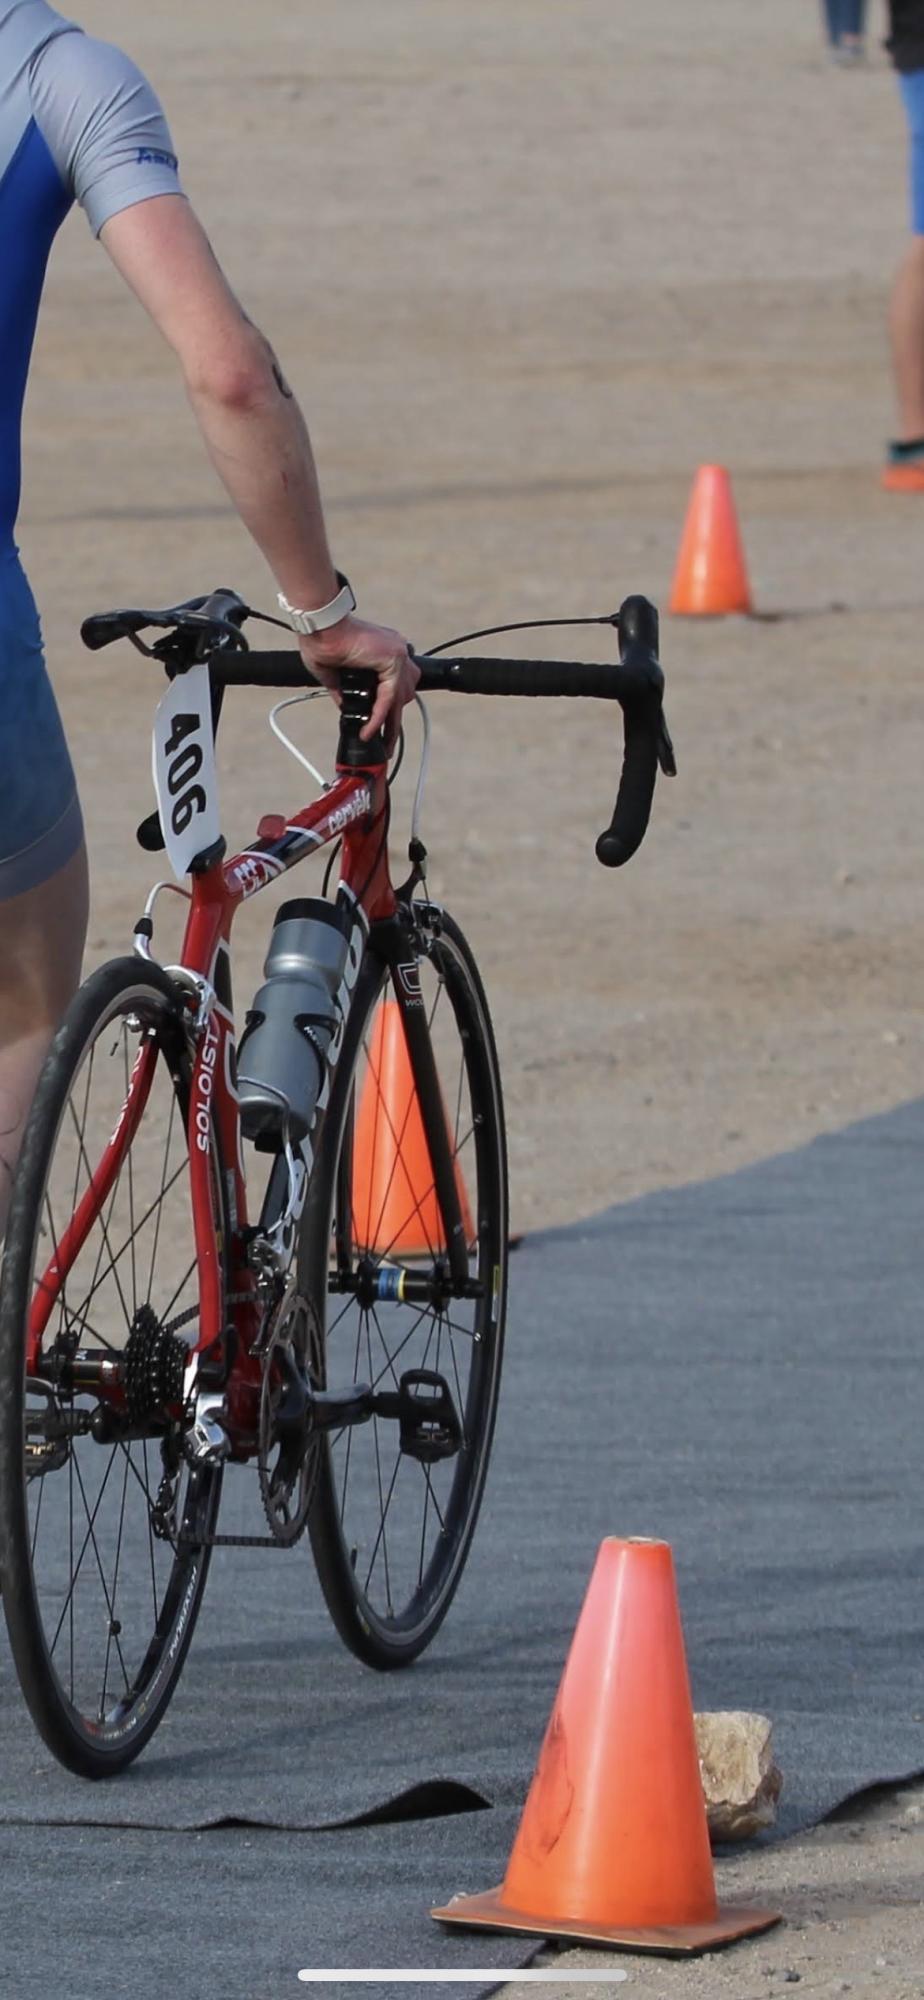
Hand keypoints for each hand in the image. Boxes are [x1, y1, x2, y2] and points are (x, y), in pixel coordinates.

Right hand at [298, 615, 418, 749]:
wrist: (320, 626)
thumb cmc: (322, 640)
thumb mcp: (334, 673)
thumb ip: (342, 689)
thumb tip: (344, 707)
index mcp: (383, 651)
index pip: (396, 684)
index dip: (391, 708)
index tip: (385, 728)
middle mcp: (395, 651)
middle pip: (404, 694)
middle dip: (395, 721)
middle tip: (388, 744)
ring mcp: (398, 654)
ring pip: (399, 700)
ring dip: (391, 725)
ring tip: (382, 745)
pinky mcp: (393, 661)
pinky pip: (388, 698)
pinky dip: (378, 718)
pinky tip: (369, 732)